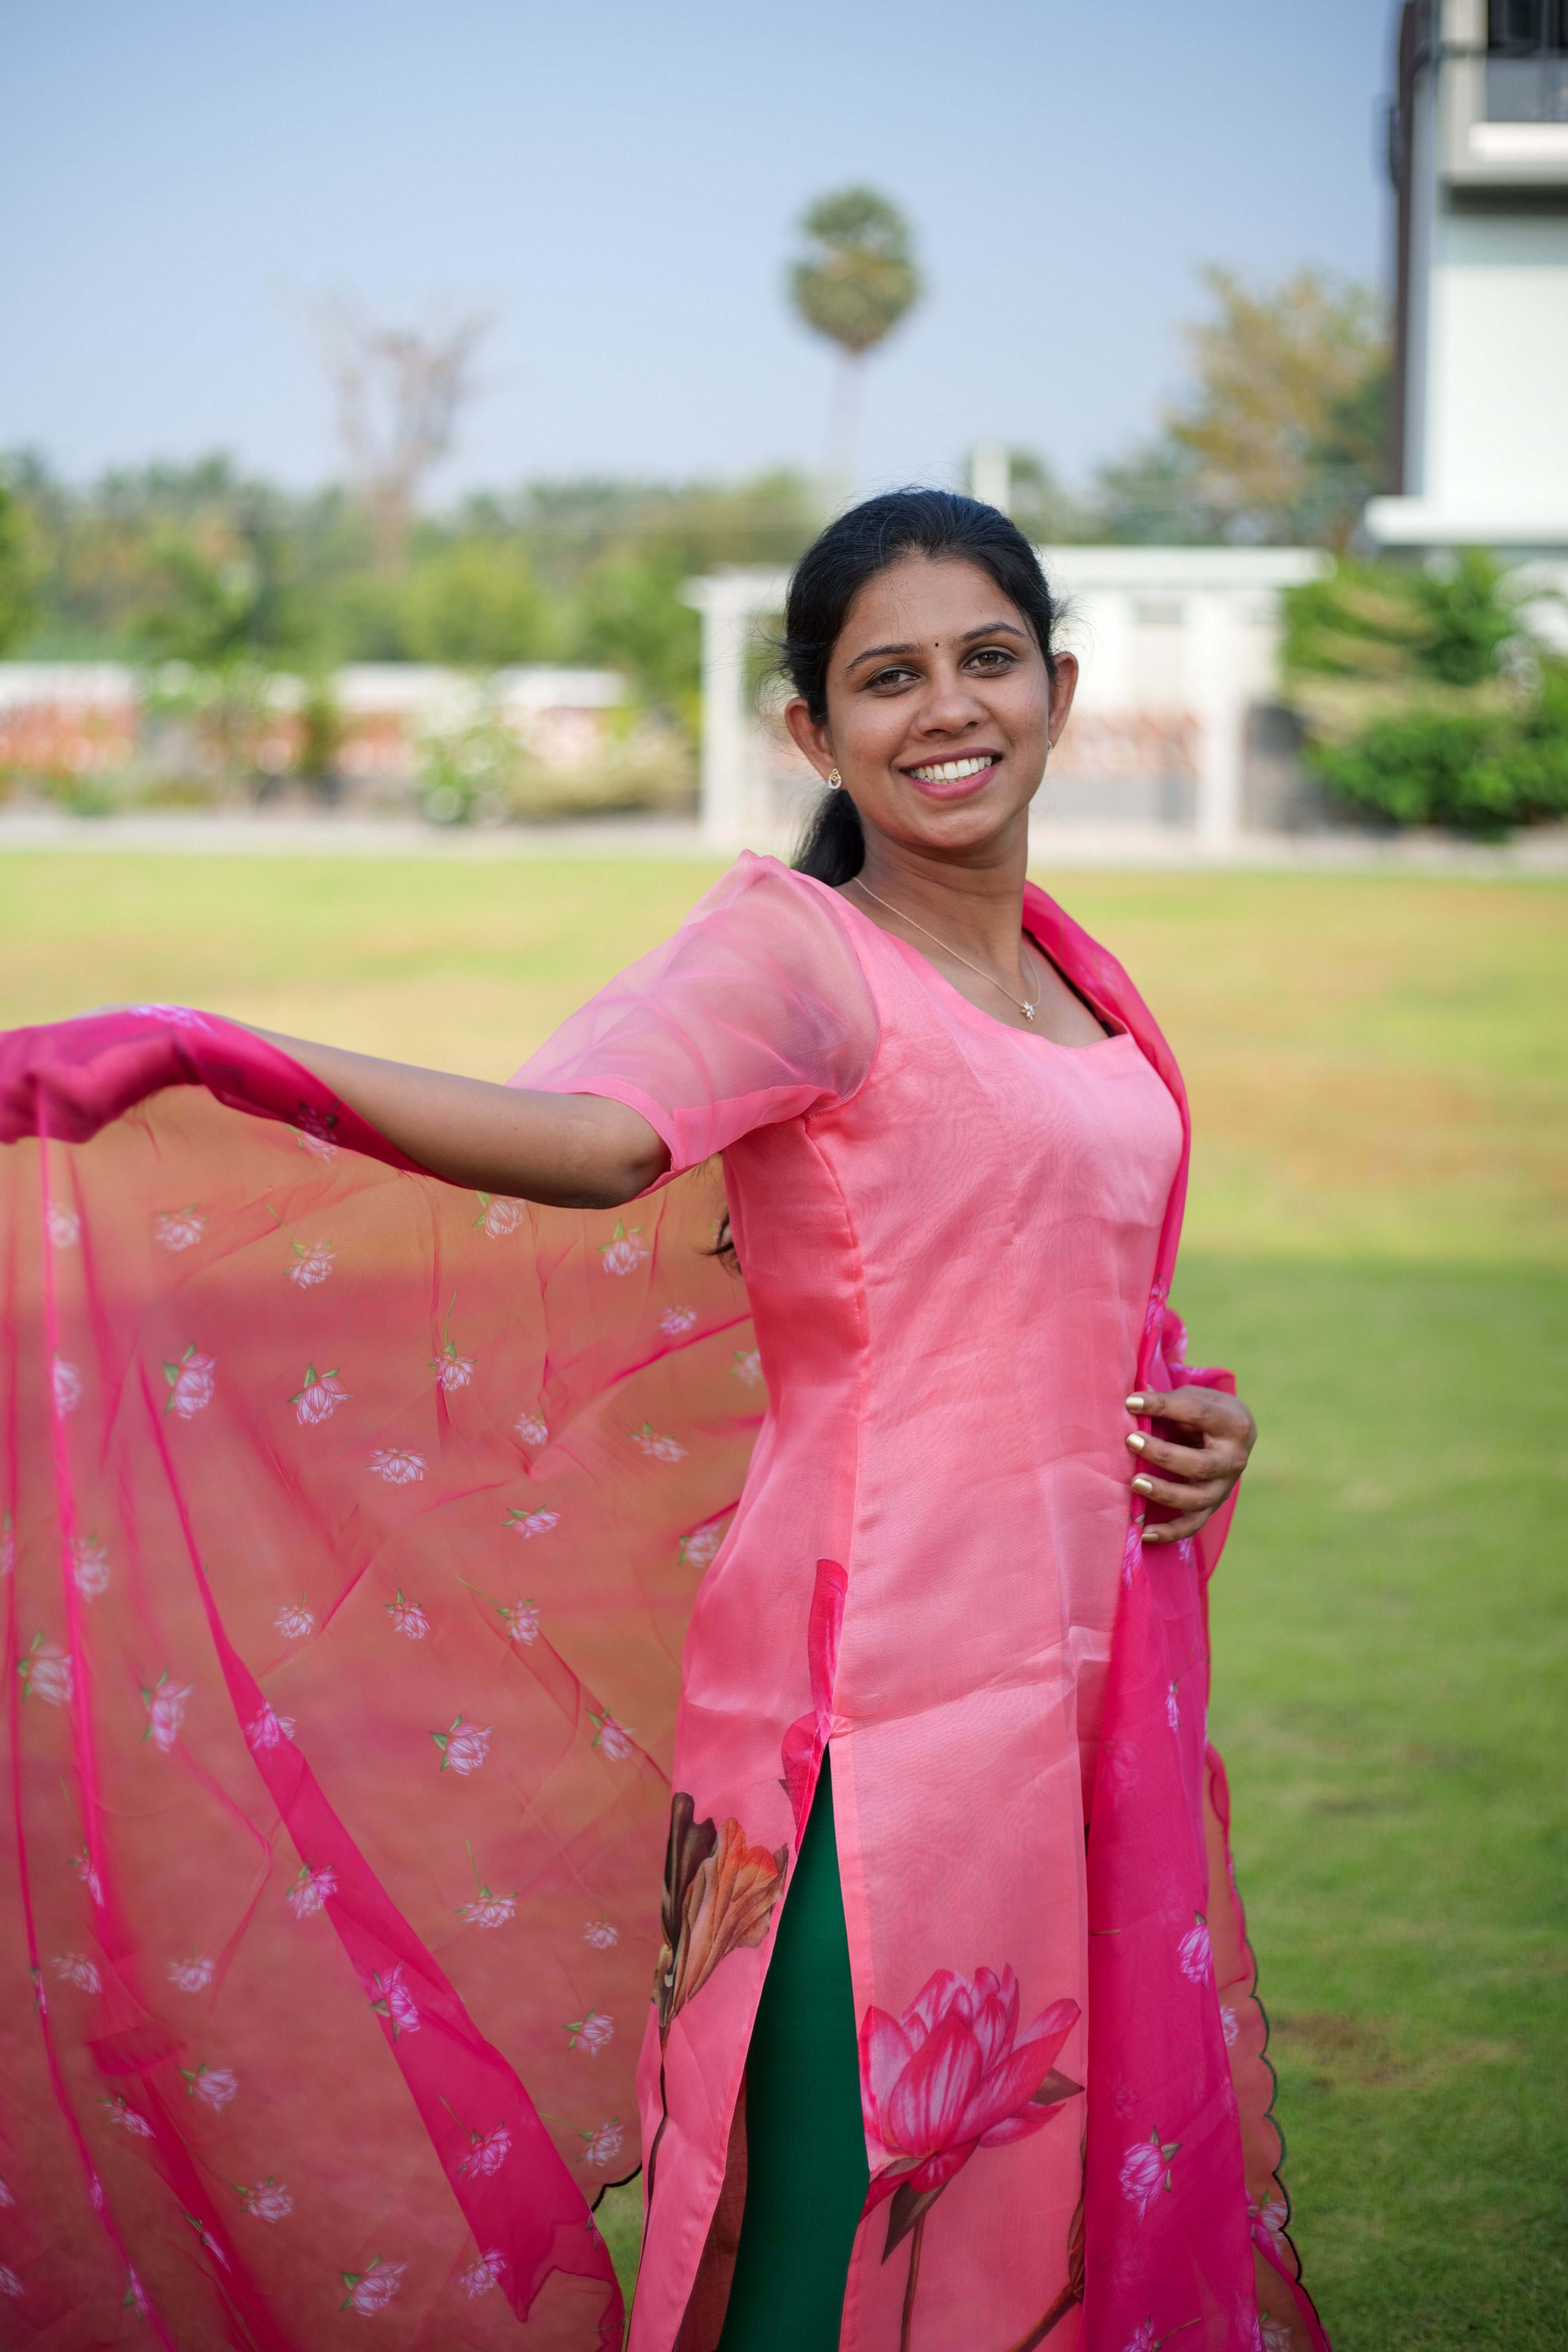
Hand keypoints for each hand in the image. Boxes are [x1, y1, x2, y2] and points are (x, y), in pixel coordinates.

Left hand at [1124, 1386, 1256, 1544]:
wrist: (1234, 1434)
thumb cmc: (1207, 1411)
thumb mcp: (1196, 1398)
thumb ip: (1169, 1400)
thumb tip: (1132, 1399)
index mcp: (1233, 1424)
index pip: (1197, 1414)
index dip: (1163, 1406)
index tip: (1130, 1402)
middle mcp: (1235, 1459)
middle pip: (1199, 1465)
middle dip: (1163, 1455)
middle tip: (1131, 1441)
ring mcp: (1225, 1487)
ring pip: (1197, 1499)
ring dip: (1164, 1493)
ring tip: (1135, 1482)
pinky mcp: (1213, 1506)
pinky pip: (1193, 1525)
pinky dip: (1170, 1532)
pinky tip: (1145, 1533)